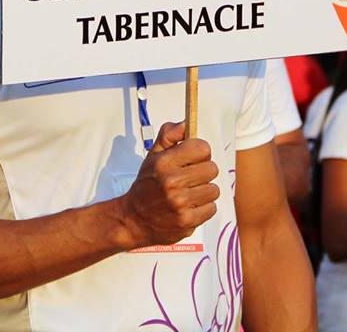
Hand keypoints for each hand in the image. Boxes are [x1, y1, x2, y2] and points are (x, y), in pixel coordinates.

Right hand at [118, 122, 219, 248]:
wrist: (132, 219)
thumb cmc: (146, 186)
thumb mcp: (152, 157)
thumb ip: (168, 136)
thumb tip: (186, 124)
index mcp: (164, 163)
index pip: (202, 148)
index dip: (200, 152)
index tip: (194, 158)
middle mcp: (171, 182)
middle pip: (212, 169)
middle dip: (204, 172)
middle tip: (191, 177)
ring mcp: (179, 203)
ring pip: (213, 190)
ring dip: (204, 191)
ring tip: (189, 193)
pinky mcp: (186, 221)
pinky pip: (211, 208)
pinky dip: (203, 208)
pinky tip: (189, 207)